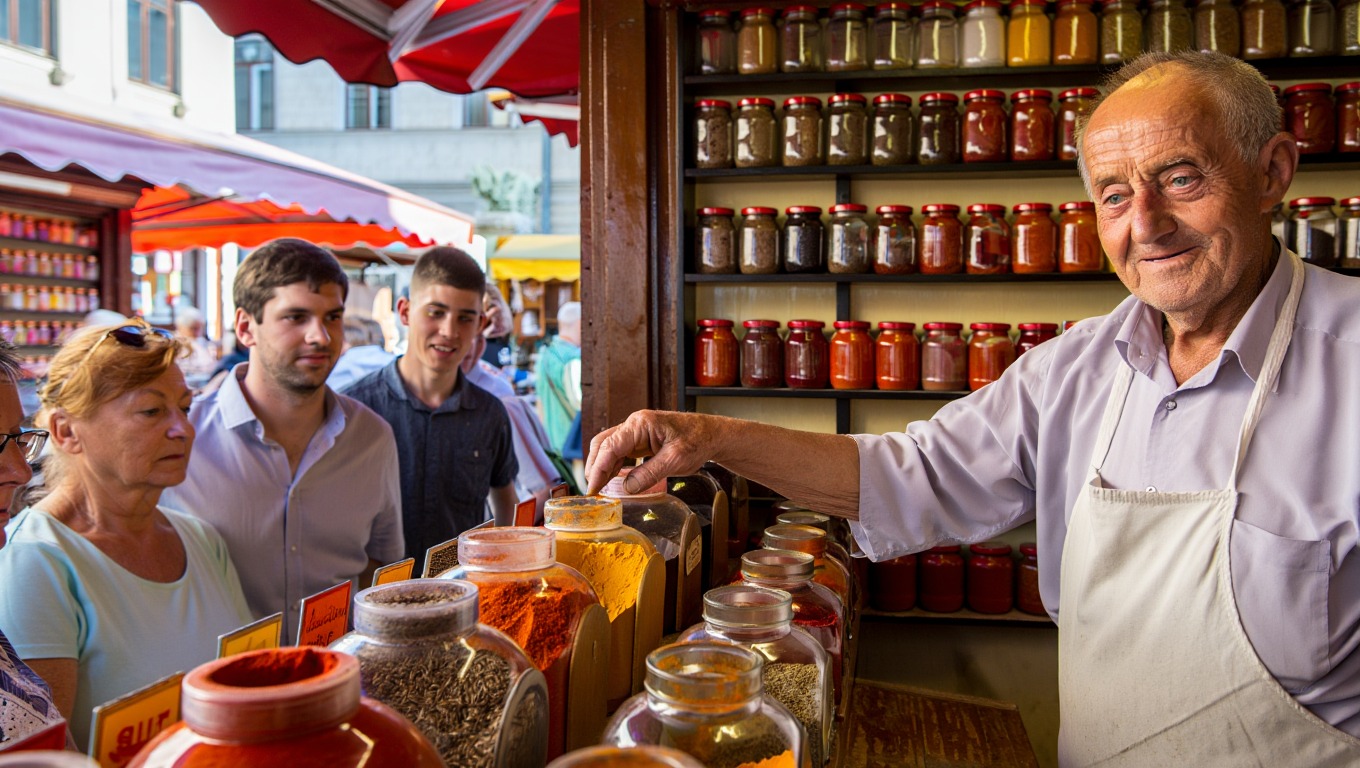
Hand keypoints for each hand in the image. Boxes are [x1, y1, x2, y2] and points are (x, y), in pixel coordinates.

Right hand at [585, 410, 719, 494]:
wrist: (712, 435)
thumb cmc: (698, 441)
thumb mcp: (675, 460)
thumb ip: (650, 473)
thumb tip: (627, 488)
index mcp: (641, 424)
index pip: (610, 446)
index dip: (598, 468)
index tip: (592, 488)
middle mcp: (634, 424)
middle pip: (603, 444)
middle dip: (594, 467)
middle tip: (592, 491)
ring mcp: (636, 431)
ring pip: (608, 448)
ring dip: (601, 467)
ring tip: (598, 489)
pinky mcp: (640, 440)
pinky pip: (620, 452)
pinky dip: (612, 466)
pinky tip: (610, 480)